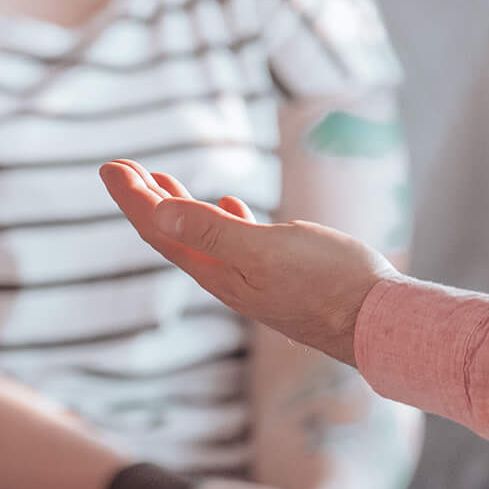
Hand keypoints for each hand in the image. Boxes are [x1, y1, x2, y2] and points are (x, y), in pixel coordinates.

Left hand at [102, 159, 395, 363]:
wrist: (378, 323)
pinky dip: (223, 220)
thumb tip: (157, 210)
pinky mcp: (281, 276)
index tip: (110, 165)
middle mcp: (227, 278)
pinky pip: (238, 244)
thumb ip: (211, 231)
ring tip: (160, 181)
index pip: (159, 229)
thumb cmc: (327, 285)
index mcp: (216, 271)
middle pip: (172, 233)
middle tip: (121, 166)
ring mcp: (253, 278)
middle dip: (145, 198)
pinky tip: (230, 206)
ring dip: (178, 206)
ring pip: (202, 237)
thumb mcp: (265, 250)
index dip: (132, 196)